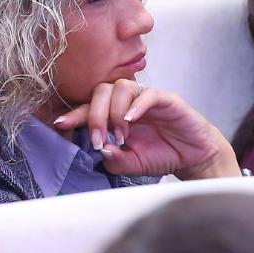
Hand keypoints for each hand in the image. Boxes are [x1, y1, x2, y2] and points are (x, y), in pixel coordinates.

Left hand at [53, 80, 240, 179]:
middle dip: (94, 115)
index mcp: (114, 115)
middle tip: (97, 139)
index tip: (60, 125)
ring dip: (115, 112)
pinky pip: (148, 94)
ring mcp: (145, 98)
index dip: (74, 115)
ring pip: (121, 87)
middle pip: (101, 91)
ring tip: (120, 135)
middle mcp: (127, 102)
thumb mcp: (132, 165)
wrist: (193, 157)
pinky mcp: (166, 99)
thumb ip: (115, 160)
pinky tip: (131, 121)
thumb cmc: (161, 156)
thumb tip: (102, 150)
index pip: (89, 108)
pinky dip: (136, 105)